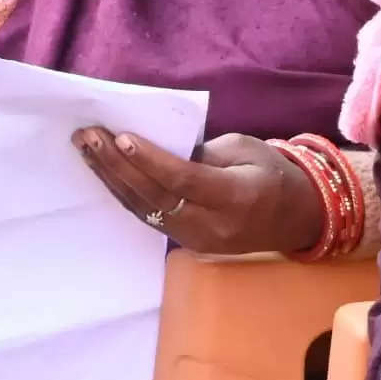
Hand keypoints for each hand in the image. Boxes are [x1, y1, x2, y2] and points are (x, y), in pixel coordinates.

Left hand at [70, 128, 329, 257]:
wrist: (295, 218)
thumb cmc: (272, 173)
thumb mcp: (246, 149)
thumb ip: (202, 152)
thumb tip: (156, 147)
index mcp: (236, 199)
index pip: (184, 181)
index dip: (150, 160)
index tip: (120, 136)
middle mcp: (213, 227)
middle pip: (155, 197)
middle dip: (117, 166)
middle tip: (88, 137)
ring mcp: (196, 241)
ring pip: (144, 210)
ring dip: (111, 178)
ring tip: (86, 149)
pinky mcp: (184, 243)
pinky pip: (148, 216)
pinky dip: (123, 191)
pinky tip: (104, 170)